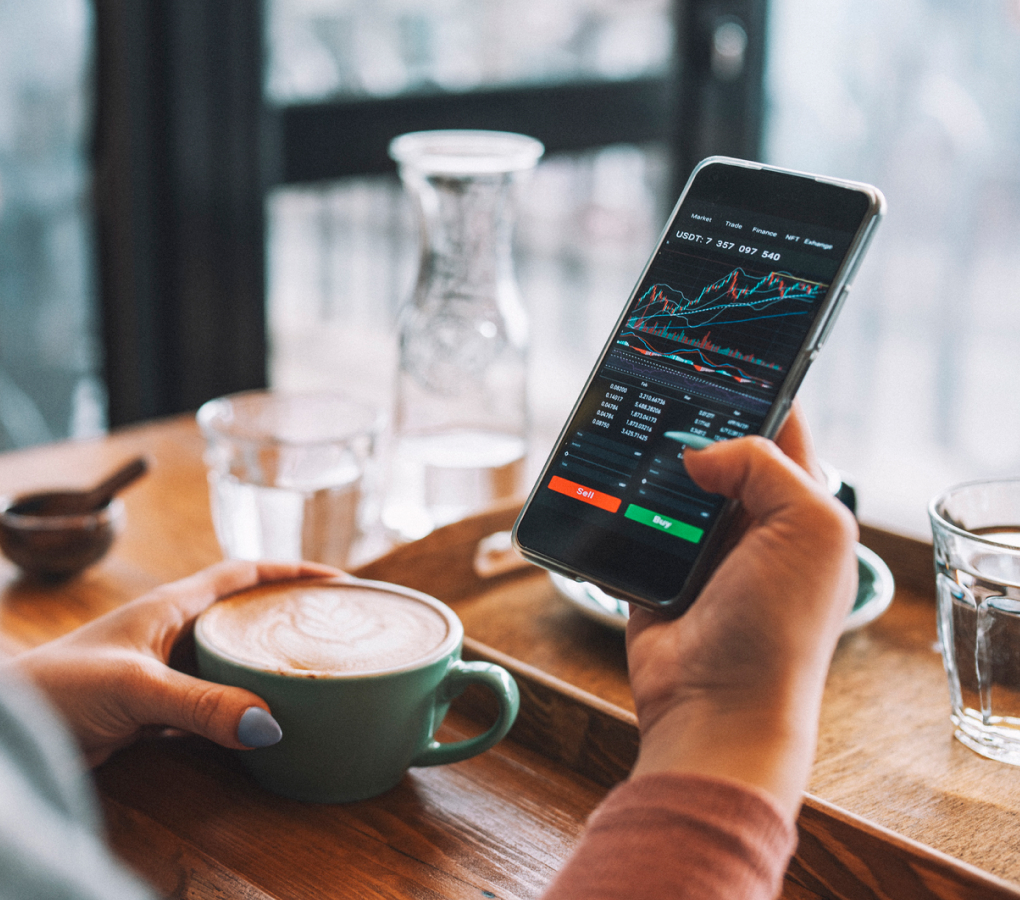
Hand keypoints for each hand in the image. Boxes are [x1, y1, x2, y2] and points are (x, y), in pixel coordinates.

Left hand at [9, 559, 338, 765]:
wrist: (6, 729)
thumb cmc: (57, 688)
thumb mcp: (137, 688)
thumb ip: (202, 704)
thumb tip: (271, 725)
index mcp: (171, 606)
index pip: (242, 574)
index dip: (289, 572)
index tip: (337, 580)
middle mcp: (172, 632)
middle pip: (243, 615)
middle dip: (287, 618)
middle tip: (334, 632)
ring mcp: (163, 671)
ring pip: (229, 661)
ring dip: (265, 667)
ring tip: (309, 677)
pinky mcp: (153, 709)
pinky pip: (211, 702)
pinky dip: (238, 709)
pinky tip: (260, 722)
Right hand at [626, 406, 858, 818]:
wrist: (715, 707)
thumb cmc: (780, 627)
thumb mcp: (807, 527)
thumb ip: (764, 464)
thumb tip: (698, 452)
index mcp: (800, 505)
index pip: (779, 425)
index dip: (753, 388)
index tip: (716, 353)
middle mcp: (752, 521)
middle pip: (717, 448)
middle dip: (690, 421)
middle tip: (654, 381)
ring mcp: (701, 546)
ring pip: (669, 480)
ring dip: (648, 461)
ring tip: (621, 424)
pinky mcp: (655, 568)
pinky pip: (631, 518)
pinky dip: (616, 500)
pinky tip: (598, 475)